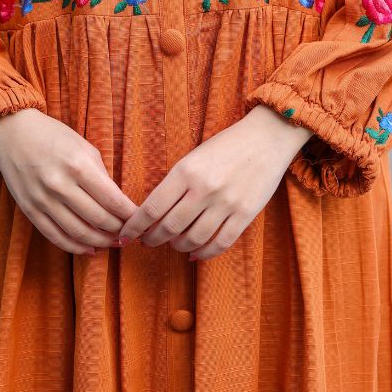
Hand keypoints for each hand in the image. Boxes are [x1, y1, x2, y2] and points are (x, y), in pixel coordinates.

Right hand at [0, 108, 137, 254]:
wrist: (12, 132)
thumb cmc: (53, 136)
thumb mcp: (84, 147)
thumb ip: (101, 175)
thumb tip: (119, 203)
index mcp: (79, 165)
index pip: (113, 200)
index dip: (130, 216)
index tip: (140, 221)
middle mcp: (61, 185)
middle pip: (99, 220)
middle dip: (119, 231)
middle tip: (130, 235)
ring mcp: (43, 200)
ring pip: (79, 233)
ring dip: (101, 243)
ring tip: (113, 244)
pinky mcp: (30, 210)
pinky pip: (56, 237)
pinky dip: (76, 247)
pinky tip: (91, 249)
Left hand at [117, 104, 313, 260]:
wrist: (267, 137)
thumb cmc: (226, 145)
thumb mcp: (194, 157)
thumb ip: (176, 183)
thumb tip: (155, 213)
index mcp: (186, 171)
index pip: (151, 208)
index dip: (134, 227)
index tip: (124, 236)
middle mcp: (204, 189)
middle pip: (169, 227)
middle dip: (153, 239)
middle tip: (147, 242)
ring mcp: (226, 203)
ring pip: (193, 238)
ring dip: (177, 246)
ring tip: (172, 244)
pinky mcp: (245, 214)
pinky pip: (220, 243)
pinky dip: (204, 253)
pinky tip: (195, 253)